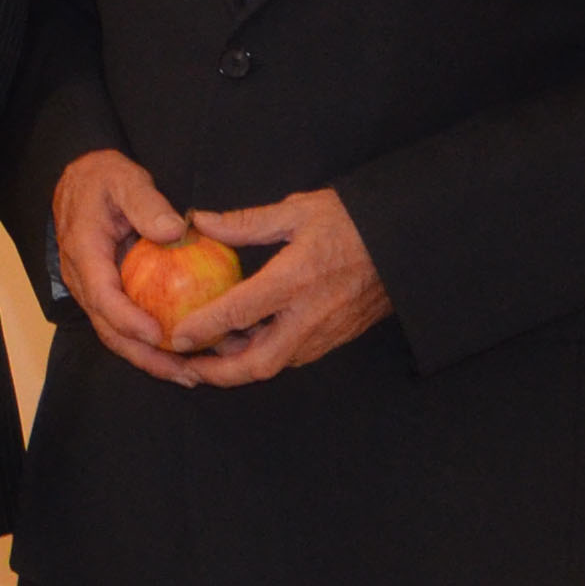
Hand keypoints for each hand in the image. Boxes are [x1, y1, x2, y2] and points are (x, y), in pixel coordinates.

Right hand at [49, 149, 206, 385]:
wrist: (78, 183)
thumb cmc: (103, 181)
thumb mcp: (124, 181)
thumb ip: (147, 203)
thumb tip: (174, 231)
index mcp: (85, 255)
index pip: (102, 295)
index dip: (128, 320)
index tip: (158, 335)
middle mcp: (85, 281)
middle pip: (109, 330)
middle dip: (145, 357)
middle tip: (185, 372)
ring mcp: (95, 292)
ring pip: (117, 335)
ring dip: (152, 359)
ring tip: (190, 375)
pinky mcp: (109, 295)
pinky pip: (127, 325)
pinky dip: (153, 345)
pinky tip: (185, 354)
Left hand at [163, 187, 393, 382]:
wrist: (408, 241)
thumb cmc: (353, 221)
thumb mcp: (297, 212)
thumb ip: (244, 223)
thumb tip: (200, 222)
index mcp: (296, 280)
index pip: (239, 312)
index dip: (204, 328)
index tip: (176, 336)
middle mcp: (311, 314)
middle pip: (258, 363)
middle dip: (219, 373)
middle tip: (188, 366)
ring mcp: (327, 331)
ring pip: (277, 363)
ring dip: (241, 364)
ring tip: (211, 353)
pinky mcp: (339, 337)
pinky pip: (295, 355)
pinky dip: (266, 354)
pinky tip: (247, 341)